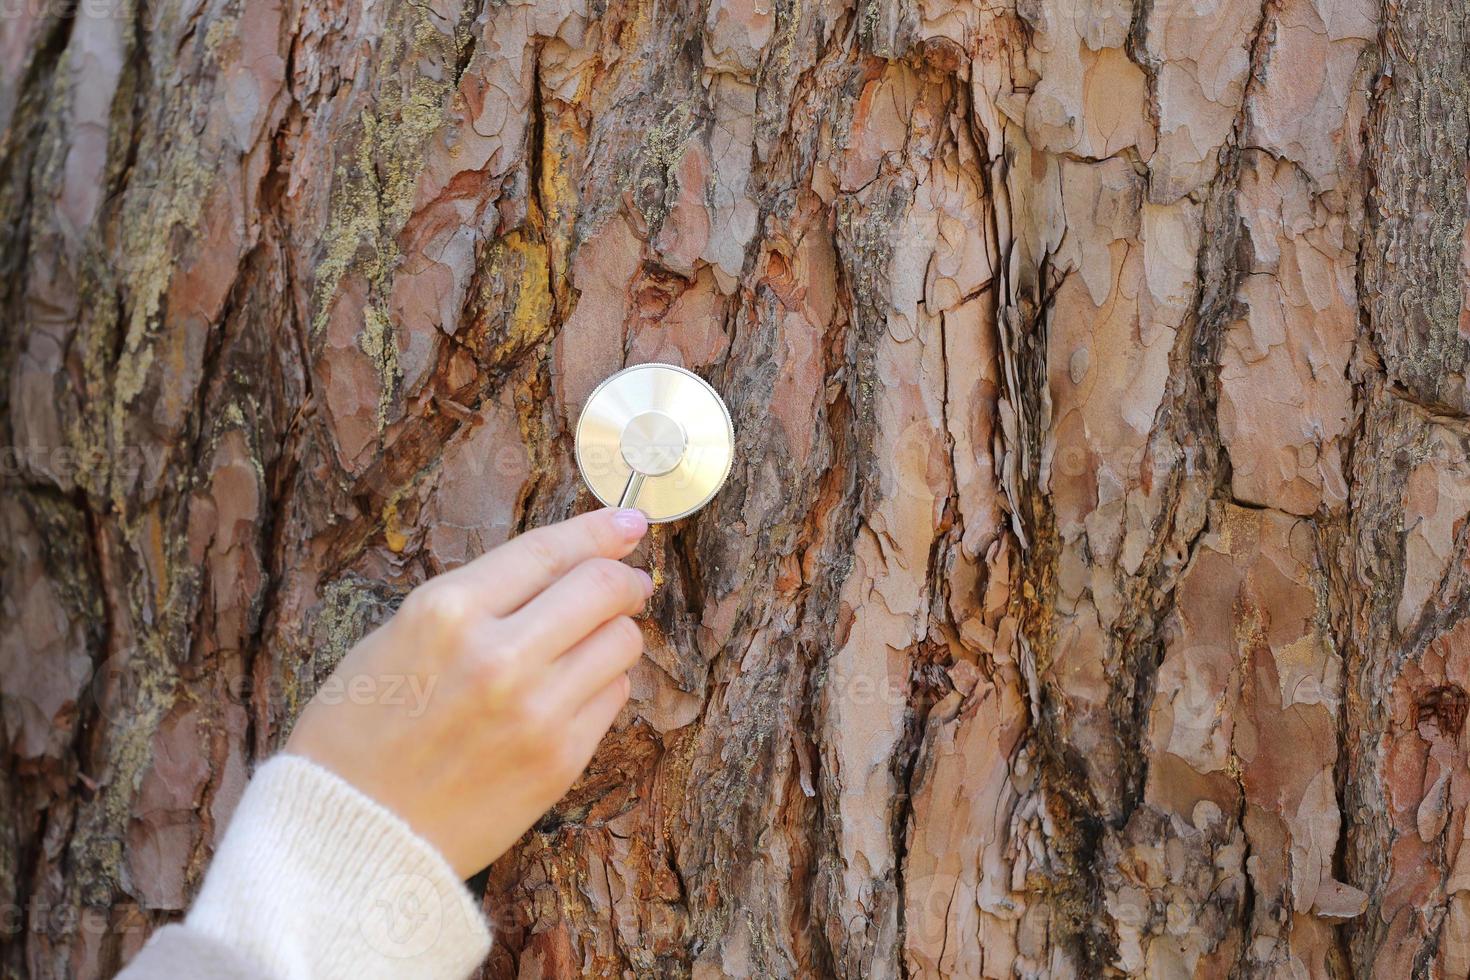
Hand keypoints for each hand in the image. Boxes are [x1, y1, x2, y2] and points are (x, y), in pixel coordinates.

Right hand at [284, 507, 652, 877]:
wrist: (352, 832)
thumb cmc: (361, 731)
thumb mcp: (400, 636)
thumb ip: (479, 600)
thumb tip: (559, 568)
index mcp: (447, 611)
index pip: (549, 551)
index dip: (599, 531)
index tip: (627, 522)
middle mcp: (498, 655)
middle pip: (602, 588)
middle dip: (623, 578)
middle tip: (627, 583)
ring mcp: (535, 711)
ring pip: (621, 642)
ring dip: (614, 633)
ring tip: (590, 643)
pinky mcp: (559, 760)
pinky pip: (614, 697)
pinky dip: (603, 685)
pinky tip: (572, 692)